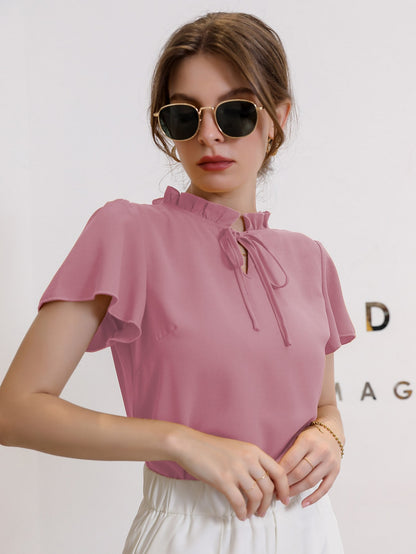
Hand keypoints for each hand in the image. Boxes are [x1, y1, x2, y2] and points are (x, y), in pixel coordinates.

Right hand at [170, 427, 289, 520]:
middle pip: (269, 487)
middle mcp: (248, 459)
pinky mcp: (223, 480)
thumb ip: (251, 461)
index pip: (278, 471)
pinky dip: (242, 512)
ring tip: (251, 514)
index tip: (283, 500)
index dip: (284, 488)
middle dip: (268, 504)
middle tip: (263, 511)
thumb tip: (263, 481)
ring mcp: (236, 469)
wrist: (190, 444)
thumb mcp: (237, 449)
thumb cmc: (211, 448)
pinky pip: (239, 502)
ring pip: (256, 496)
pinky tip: (240, 515)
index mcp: (254, 450)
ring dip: (255, 509)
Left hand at [278, 424, 341, 507]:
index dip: (279, 473)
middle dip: (286, 484)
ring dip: (296, 491)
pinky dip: (314, 498)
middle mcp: (320, 451)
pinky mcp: (336, 471)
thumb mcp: (299, 438)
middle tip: (276, 491)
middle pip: (299, 473)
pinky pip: (324, 488)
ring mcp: (329, 462)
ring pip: (310, 482)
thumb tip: (273, 471)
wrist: (332, 432)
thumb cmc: (311, 436)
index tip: (271, 481)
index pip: (290, 461)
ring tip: (286, 496)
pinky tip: (304, 503)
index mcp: (307, 441)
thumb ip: (290, 453)